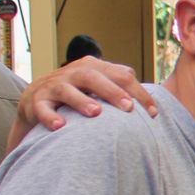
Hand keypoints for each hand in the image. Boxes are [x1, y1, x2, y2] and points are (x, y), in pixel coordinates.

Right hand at [10, 58, 155, 147]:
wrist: (36, 100)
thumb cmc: (79, 95)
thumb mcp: (100, 88)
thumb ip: (124, 90)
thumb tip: (158, 103)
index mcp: (95, 67)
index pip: (122, 75)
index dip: (139, 93)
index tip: (154, 114)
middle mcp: (74, 73)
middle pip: (95, 77)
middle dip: (113, 92)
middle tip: (128, 108)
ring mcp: (54, 85)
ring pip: (67, 89)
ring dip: (82, 101)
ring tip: (96, 113)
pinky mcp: (36, 101)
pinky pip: (42, 107)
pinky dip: (50, 116)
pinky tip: (60, 127)